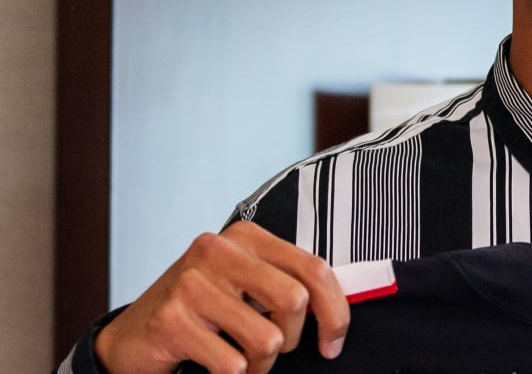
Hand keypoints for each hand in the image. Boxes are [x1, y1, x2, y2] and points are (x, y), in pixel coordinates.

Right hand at [94, 221, 349, 373]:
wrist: (131, 340)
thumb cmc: (202, 315)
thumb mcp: (247, 288)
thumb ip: (286, 287)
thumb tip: (335, 314)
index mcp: (246, 237)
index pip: (314, 269)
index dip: (335, 312)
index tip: (333, 343)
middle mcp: (217, 250)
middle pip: (294, 301)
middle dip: (291, 340)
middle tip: (270, 352)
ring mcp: (191, 283)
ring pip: (266, 339)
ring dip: (260, 365)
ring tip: (240, 363)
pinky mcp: (171, 320)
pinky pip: (231, 364)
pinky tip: (216, 370)